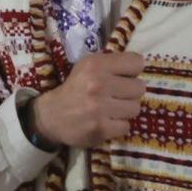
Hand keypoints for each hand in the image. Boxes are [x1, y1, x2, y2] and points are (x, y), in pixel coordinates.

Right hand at [29, 52, 145, 149]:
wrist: (51, 116)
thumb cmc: (75, 88)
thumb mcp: (88, 67)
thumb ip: (112, 64)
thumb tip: (140, 66)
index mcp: (96, 64)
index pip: (137, 62)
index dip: (132, 71)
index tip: (124, 76)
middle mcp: (98, 84)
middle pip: (139, 87)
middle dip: (130, 92)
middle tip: (116, 96)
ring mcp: (99, 108)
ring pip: (135, 108)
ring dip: (125, 110)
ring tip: (111, 109)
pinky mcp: (101, 128)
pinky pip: (126, 126)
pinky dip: (118, 126)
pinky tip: (106, 121)